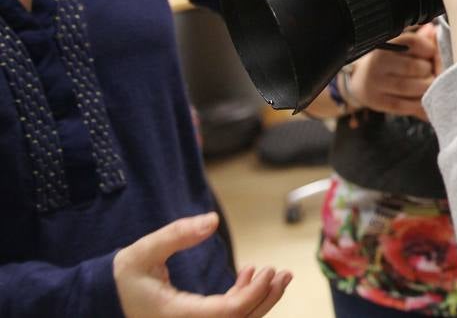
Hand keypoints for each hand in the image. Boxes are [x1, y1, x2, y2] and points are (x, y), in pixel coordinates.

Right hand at [113, 213, 290, 317]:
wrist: (101, 300)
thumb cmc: (121, 278)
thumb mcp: (143, 252)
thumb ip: (176, 234)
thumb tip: (211, 220)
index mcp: (177, 315)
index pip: (226, 313)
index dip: (253, 295)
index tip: (268, 272)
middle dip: (265, 299)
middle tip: (283, 274)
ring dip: (259, 301)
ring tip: (275, 275)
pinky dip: (241, 301)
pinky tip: (246, 276)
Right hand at [347, 24, 439, 118]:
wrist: (360, 79)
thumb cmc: (389, 61)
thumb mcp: (400, 47)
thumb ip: (419, 41)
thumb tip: (433, 32)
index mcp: (386, 44)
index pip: (411, 42)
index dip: (429, 48)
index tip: (434, 53)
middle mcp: (378, 61)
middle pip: (413, 67)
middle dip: (430, 71)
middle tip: (435, 73)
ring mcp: (376, 82)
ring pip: (409, 87)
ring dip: (426, 89)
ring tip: (432, 86)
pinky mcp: (377, 101)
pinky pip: (403, 106)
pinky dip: (419, 106)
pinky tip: (427, 104)